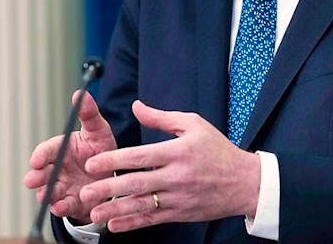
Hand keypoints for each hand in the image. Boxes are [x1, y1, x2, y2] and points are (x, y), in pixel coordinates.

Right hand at [23, 90, 116, 222]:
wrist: (112, 174)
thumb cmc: (100, 147)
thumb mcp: (98, 130)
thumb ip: (89, 114)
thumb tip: (80, 93)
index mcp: (61, 149)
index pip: (46, 151)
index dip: (40, 155)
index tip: (36, 160)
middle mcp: (58, 169)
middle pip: (42, 173)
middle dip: (36, 177)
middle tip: (32, 180)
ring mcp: (63, 187)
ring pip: (50, 192)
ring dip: (47, 194)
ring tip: (47, 196)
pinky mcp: (72, 202)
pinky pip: (64, 206)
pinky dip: (61, 207)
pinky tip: (60, 207)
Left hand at [78, 100, 260, 232]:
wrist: (246, 182)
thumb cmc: (218, 150)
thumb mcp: (193, 125)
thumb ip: (161, 118)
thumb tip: (136, 106)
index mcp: (178, 152)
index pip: (140, 156)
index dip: (114, 160)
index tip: (93, 162)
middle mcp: (177, 176)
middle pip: (137, 183)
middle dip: (109, 188)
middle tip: (86, 191)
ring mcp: (179, 197)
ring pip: (143, 205)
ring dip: (116, 210)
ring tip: (94, 213)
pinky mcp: (181, 213)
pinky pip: (153, 219)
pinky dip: (133, 223)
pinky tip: (114, 225)